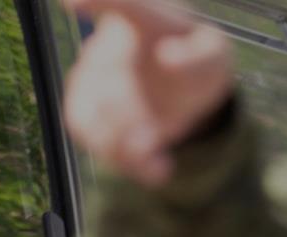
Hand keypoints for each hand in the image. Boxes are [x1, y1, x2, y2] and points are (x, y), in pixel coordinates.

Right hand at [63, 0, 233, 185]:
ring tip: (155, 158)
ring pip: (90, 112)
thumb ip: (200, 57)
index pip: (121, 5)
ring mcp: (92, 78)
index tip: (72, 1)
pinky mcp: (86, 110)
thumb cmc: (194, 60)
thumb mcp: (214, 57)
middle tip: (151, 137)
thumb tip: (167, 58)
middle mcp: (109, 46)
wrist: (174, 85)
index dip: (96, 0)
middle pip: (107, 79)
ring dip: (120, 140)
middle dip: (127, 113)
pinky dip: (121, 157)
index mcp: (144, 19)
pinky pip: (89, 134)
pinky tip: (156, 169)